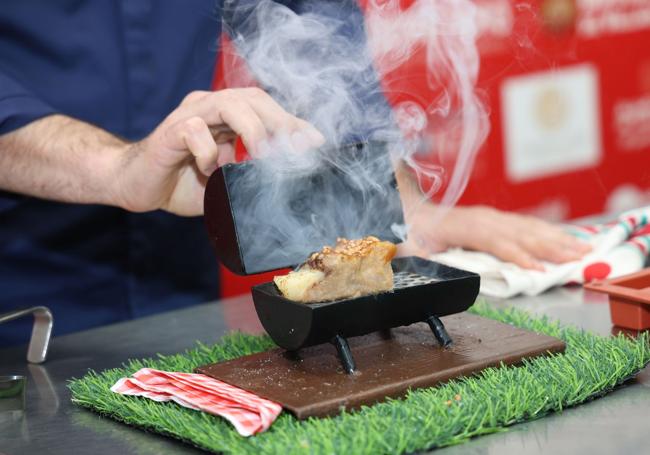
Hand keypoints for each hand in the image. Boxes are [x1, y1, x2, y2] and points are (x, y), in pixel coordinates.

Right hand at [113, 88, 323, 215]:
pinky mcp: (169, 132)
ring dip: (252, 130)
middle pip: (253, 98)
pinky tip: (209, 171)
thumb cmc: (182, 183)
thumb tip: (288, 184)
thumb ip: (252, 177)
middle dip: (280, 122)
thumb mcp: (227, 182)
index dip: (293, 123)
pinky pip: (194, 130)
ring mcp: (189, 117)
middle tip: (295, 150)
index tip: (316, 142)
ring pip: (228, 104)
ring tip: (263, 156)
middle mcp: (209, 109)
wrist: (136, 185)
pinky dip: (208, 152)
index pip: (267, 108)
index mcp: (226, 118)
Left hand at [399, 204, 591, 269]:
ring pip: (529, 227)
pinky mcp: (496, 218)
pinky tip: (566, 238)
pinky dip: (549, 231)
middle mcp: (483, 218)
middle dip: (553, 246)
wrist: (410, 212)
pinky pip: (526, 224)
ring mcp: (492, 216)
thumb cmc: (412, 233)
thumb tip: (430, 271)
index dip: (518, 256)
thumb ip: (422, 260)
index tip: (538, 271)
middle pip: (522, 232)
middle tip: (581, 258)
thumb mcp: (412, 249)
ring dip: (558, 238)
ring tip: (585, 249)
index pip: (496, 242)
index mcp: (465, 226)